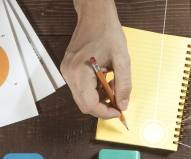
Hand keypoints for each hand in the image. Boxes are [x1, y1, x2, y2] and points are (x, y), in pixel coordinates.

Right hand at [61, 0, 130, 118]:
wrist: (95, 14)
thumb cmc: (107, 31)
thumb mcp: (122, 59)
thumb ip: (124, 84)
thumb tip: (122, 104)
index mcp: (80, 71)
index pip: (90, 104)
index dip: (105, 113)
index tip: (117, 111)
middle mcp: (69, 73)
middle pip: (84, 104)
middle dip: (102, 106)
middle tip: (116, 99)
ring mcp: (66, 71)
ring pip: (82, 98)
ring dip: (98, 98)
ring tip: (111, 84)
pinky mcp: (68, 69)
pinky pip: (80, 88)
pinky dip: (93, 89)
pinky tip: (103, 79)